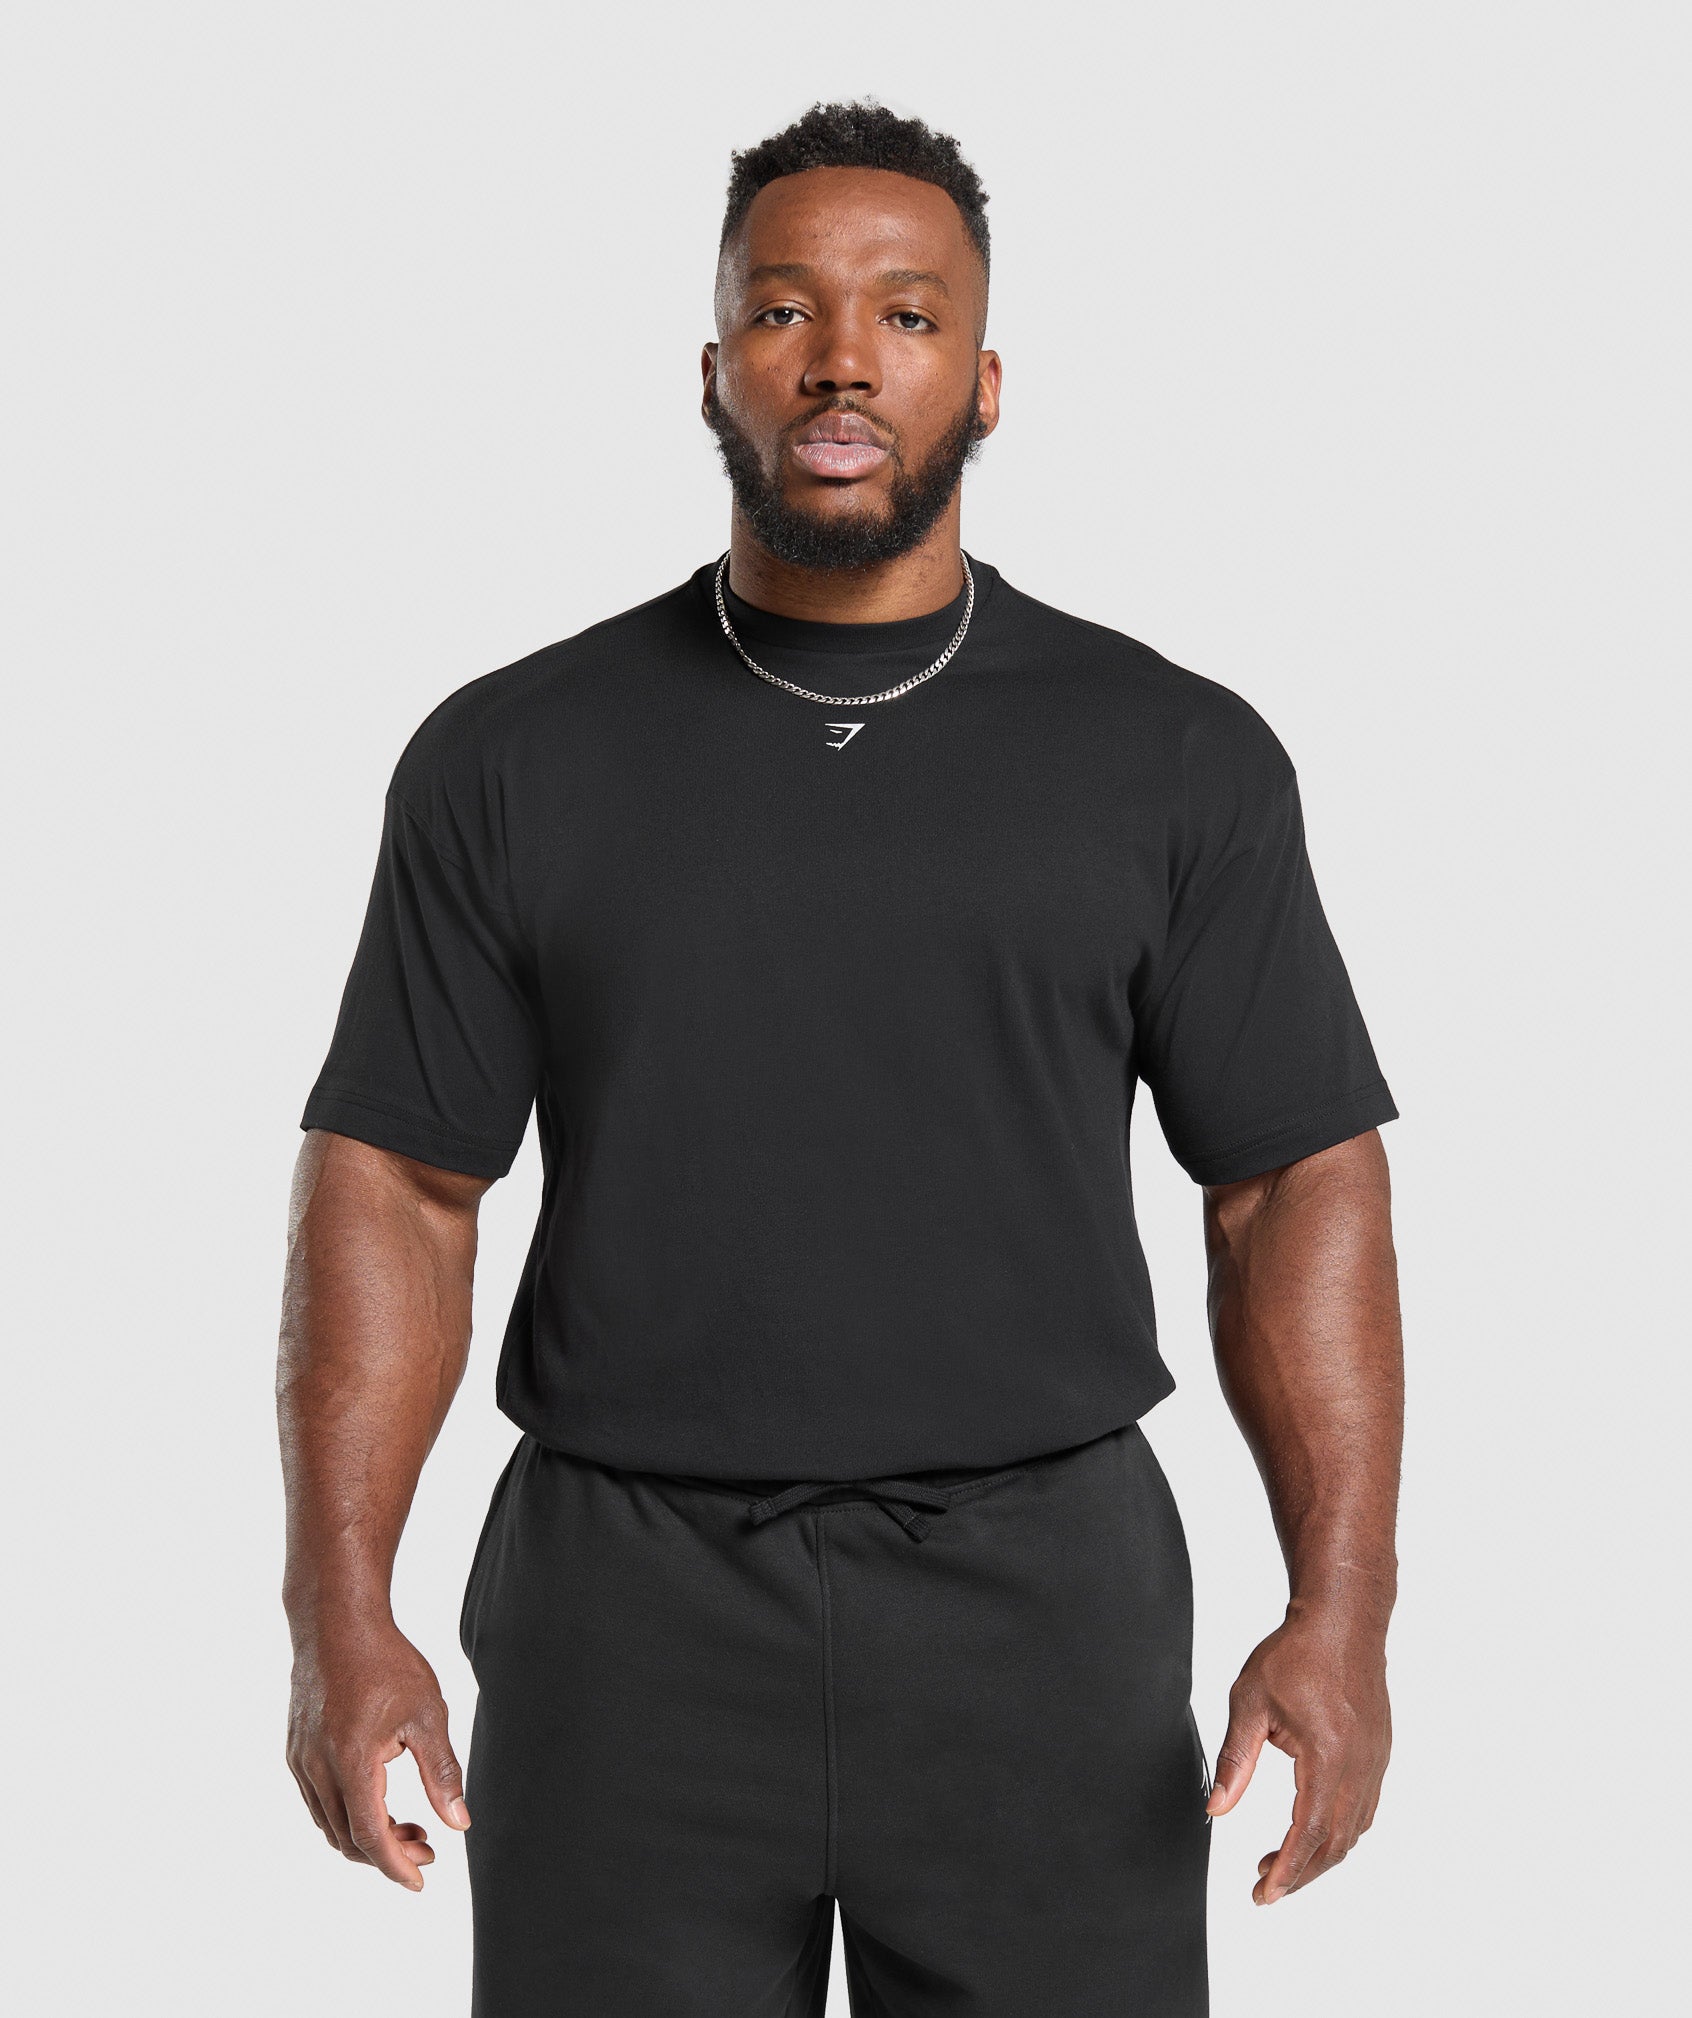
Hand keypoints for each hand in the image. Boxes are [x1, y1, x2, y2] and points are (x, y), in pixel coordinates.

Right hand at [287, 1615, 469, 1890]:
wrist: (336, 1622)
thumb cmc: (386, 1662)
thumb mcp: (427, 1715)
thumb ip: (442, 1772)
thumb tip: (459, 1822)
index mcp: (351, 1762)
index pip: (371, 1837)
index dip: (396, 1866)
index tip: (421, 1880)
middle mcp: (318, 1769)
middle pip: (348, 1839)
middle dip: (388, 1854)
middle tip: (428, 1847)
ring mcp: (301, 1761)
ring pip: (330, 1824)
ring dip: (368, 1836)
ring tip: (411, 1826)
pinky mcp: (296, 1751)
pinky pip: (318, 1802)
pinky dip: (347, 1815)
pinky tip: (379, 1800)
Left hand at [1204, 1602, 1390, 1902]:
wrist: (1342, 1621)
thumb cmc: (1295, 1654)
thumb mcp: (1250, 1702)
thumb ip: (1237, 1761)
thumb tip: (1216, 1809)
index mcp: (1327, 1757)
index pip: (1307, 1833)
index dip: (1286, 1870)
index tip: (1263, 1894)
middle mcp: (1359, 1768)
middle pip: (1334, 1843)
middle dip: (1300, 1872)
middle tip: (1264, 1885)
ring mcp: (1374, 1763)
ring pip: (1353, 1831)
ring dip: (1319, 1854)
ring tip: (1280, 1860)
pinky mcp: (1379, 1754)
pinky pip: (1364, 1810)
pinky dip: (1338, 1831)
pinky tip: (1313, 1829)